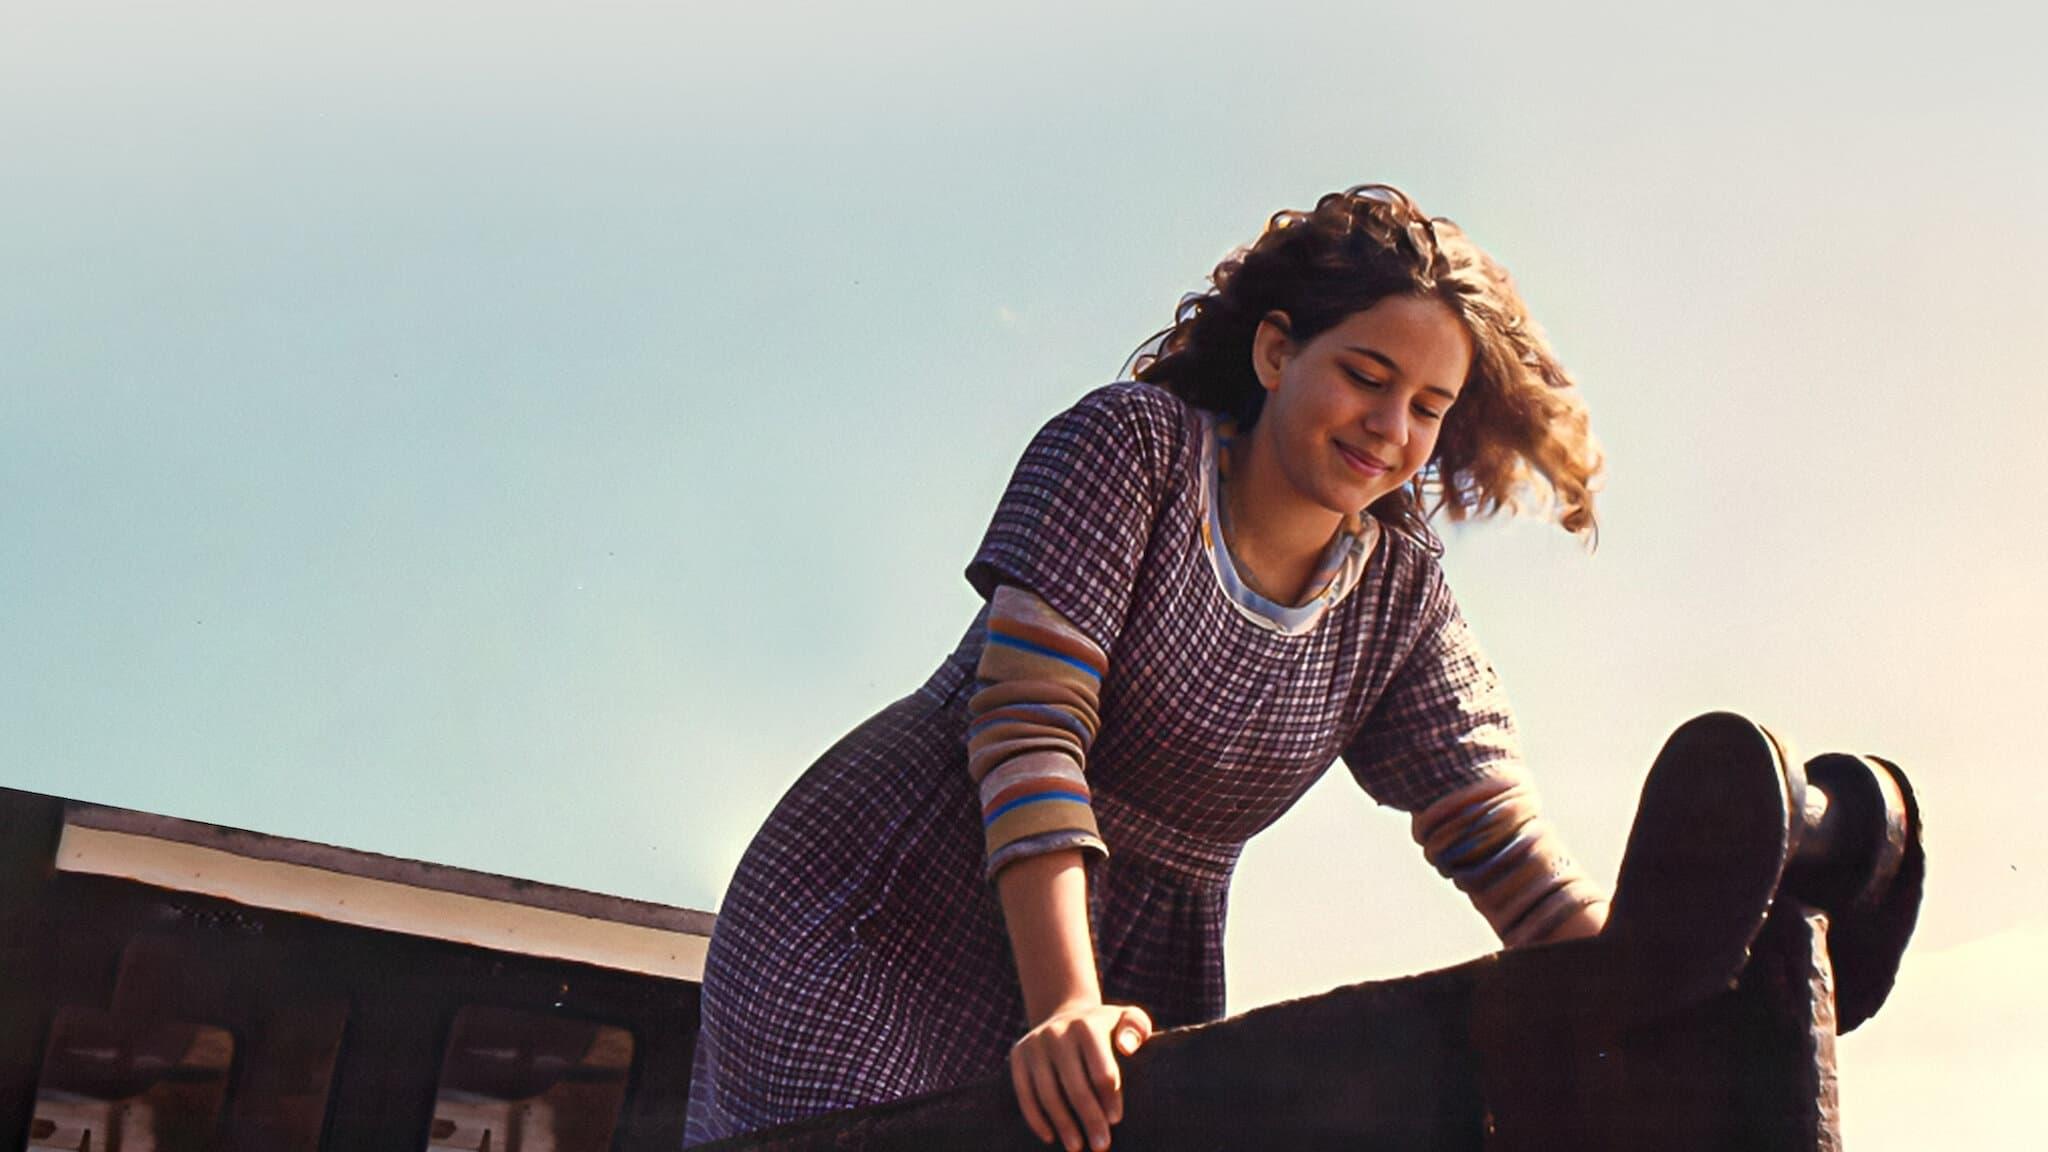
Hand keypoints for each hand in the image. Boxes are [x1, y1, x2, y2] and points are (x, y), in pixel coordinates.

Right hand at [1009, 999, 1152, 1151]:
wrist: (1065, 1015)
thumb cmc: (1105, 1029)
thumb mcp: (1128, 1019)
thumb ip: (1136, 1027)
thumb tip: (1125, 1048)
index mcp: (1088, 1025)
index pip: (1102, 1072)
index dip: (1110, 1099)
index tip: (1116, 1121)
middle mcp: (1057, 1032)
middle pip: (1076, 1087)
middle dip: (1090, 1120)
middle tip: (1101, 1146)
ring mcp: (1034, 1044)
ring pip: (1048, 1094)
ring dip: (1063, 1125)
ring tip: (1077, 1147)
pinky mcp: (1018, 1055)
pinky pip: (1024, 1093)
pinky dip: (1036, 1119)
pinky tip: (1051, 1137)